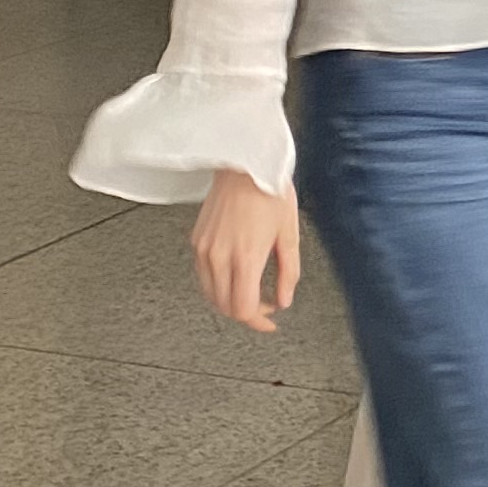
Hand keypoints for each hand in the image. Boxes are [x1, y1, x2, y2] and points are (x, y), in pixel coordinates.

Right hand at [191, 168, 301, 333]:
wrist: (244, 164)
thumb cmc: (269, 190)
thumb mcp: (289, 235)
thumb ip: (288, 273)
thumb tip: (285, 299)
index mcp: (245, 257)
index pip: (243, 308)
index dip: (258, 322)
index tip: (270, 322)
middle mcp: (220, 256)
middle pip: (225, 306)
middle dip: (246, 313)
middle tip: (266, 306)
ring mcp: (204, 249)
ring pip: (210, 294)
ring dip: (230, 301)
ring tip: (251, 292)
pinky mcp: (197, 241)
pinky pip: (203, 276)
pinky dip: (218, 285)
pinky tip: (235, 276)